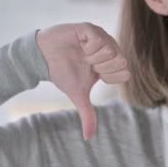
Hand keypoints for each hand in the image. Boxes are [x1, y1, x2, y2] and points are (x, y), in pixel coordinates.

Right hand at [36, 23, 129, 138]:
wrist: (42, 59)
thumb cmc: (63, 73)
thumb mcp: (78, 96)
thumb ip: (88, 114)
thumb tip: (89, 138)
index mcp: (111, 63)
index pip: (125, 73)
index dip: (108, 77)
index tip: (95, 74)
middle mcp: (109, 48)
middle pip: (121, 61)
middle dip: (101, 68)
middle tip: (88, 64)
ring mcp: (101, 36)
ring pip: (111, 50)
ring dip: (93, 57)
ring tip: (82, 54)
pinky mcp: (89, 28)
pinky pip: (99, 39)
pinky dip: (88, 47)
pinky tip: (80, 46)